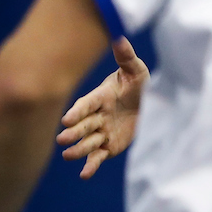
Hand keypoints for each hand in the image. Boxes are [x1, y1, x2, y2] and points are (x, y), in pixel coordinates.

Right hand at [57, 37, 148, 178]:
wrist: (149, 104)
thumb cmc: (138, 84)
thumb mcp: (136, 70)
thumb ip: (126, 57)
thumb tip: (119, 36)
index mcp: (99, 97)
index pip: (86, 105)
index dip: (77, 112)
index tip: (67, 119)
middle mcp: (96, 116)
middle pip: (83, 125)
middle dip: (73, 132)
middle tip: (62, 139)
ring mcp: (101, 132)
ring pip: (88, 142)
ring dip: (79, 149)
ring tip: (69, 155)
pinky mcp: (108, 146)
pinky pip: (97, 157)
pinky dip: (91, 166)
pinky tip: (84, 174)